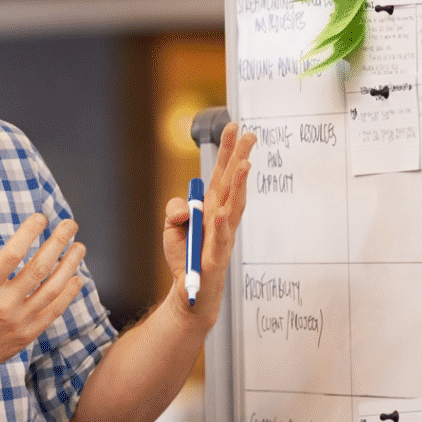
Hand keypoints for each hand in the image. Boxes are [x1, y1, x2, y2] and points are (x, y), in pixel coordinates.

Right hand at [0, 213, 86, 385]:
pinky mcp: (27, 334)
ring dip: (70, 265)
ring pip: (53, 289)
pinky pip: (54, 311)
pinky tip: (76, 278)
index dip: (29, 232)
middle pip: (39, 268)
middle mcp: (3, 304)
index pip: (12, 253)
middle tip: (70, 225)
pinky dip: (68, 294)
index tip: (40, 217)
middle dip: (58, 242)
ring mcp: (18, 321)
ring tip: (79, 248)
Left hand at [161, 120, 255, 325]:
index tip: (234, 128)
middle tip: (249, 135)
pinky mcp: (216, 258)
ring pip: (232, 208)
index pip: (221, 175)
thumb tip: (185, 208)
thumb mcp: (171, 228)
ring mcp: (221, 237)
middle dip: (239, 159)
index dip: (227, 152)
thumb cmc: (185, 258)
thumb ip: (175, 211)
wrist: (189, 293)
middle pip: (231, 185)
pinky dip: (219, 226)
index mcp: (212, 208)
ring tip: (243, 165)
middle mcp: (221, 219)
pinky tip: (220, 212)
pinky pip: (219, 240)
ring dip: (238, 187)